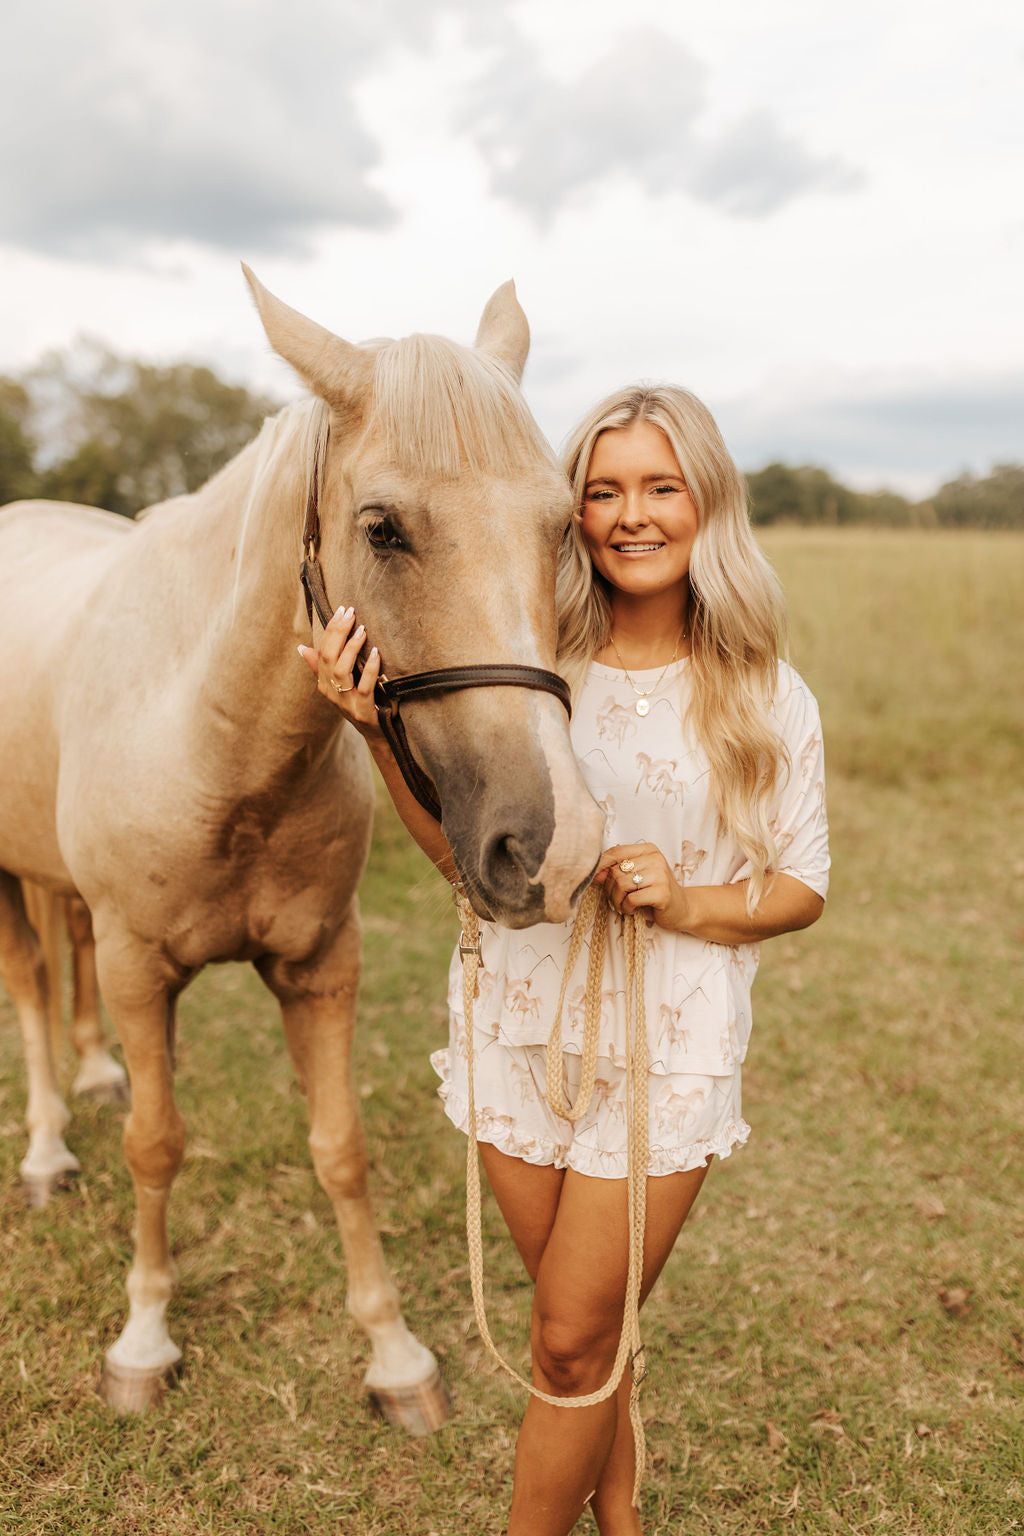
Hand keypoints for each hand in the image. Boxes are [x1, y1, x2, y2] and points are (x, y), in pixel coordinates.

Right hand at [297, 606, 383, 740]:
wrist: (376, 733)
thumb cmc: (358, 704)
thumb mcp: (338, 686)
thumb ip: (321, 667)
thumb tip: (302, 648)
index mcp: (323, 683)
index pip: (322, 651)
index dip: (331, 629)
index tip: (342, 610)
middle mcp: (330, 692)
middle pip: (328, 657)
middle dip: (338, 632)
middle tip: (351, 613)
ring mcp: (345, 702)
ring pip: (341, 671)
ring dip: (351, 648)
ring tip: (362, 630)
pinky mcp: (362, 711)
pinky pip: (364, 687)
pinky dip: (369, 668)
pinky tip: (376, 653)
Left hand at [594, 842, 688, 930]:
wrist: (682, 909)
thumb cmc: (655, 892)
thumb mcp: (635, 879)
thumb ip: (616, 873)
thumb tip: (595, 874)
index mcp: (648, 850)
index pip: (616, 852)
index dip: (600, 865)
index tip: (595, 879)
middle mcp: (655, 859)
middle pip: (616, 870)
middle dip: (610, 889)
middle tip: (615, 899)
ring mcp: (660, 875)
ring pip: (621, 884)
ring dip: (616, 900)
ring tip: (623, 906)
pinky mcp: (662, 893)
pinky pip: (631, 899)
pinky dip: (626, 907)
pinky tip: (632, 910)